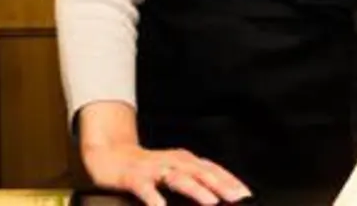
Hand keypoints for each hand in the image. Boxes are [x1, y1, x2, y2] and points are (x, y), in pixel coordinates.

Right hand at [83, 141, 251, 205]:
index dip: (230, 181)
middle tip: (237, 198)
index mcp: (185, 160)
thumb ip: (192, 181)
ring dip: (196, 190)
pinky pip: (145, 188)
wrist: (109, 155)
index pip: (213, 170)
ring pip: (178, 178)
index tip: (246, 194)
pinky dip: (154, 197)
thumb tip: (216, 197)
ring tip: (211, 202)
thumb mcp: (172, 171)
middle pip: (201, 173)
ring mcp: (153, 168)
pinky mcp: (134, 177)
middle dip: (221, 186)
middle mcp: (172, 161)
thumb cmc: (145, 168)